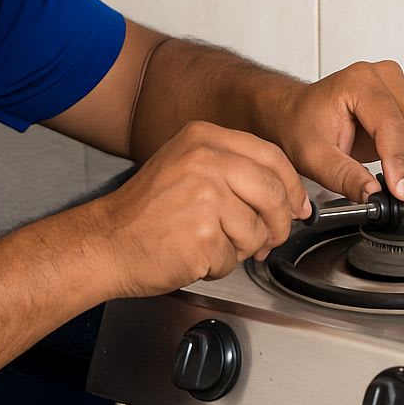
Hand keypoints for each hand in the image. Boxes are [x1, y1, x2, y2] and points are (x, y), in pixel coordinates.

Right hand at [84, 121, 309, 297]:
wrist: (105, 242)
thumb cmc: (145, 213)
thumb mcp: (186, 166)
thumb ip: (235, 170)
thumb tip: (290, 197)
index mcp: (204, 138)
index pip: (272, 156)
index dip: (292, 186)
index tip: (297, 206)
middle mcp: (205, 160)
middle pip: (274, 193)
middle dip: (278, 224)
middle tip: (267, 239)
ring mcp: (204, 196)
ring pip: (258, 230)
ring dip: (242, 249)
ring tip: (210, 244)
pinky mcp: (202, 234)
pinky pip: (234, 258)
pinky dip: (219, 266)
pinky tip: (194, 256)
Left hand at [273, 60, 403, 204]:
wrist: (295, 115)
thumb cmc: (300, 125)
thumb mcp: (314, 157)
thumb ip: (344, 176)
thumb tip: (373, 194)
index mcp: (359, 81)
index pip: (391, 122)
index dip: (399, 160)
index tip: (399, 191)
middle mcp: (384, 77)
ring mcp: (397, 89)